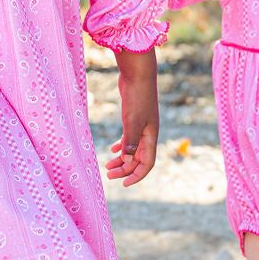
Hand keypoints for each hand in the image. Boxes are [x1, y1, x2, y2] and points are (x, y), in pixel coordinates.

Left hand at [106, 48, 158, 185]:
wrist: (138, 75)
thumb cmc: (137, 97)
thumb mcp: (132, 120)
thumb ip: (130, 141)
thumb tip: (127, 160)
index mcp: (151, 137)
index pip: (147, 163)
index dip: (137, 175)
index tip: (123, 184)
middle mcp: (148, 134)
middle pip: (138, 159)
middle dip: (125, 169)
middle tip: (108, 174)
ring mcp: (142, 126)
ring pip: (133, 149)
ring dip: (122, 159)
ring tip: (107, 165)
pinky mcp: (134, 119)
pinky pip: (129, 138)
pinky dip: (122, 146)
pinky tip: (114, 150)